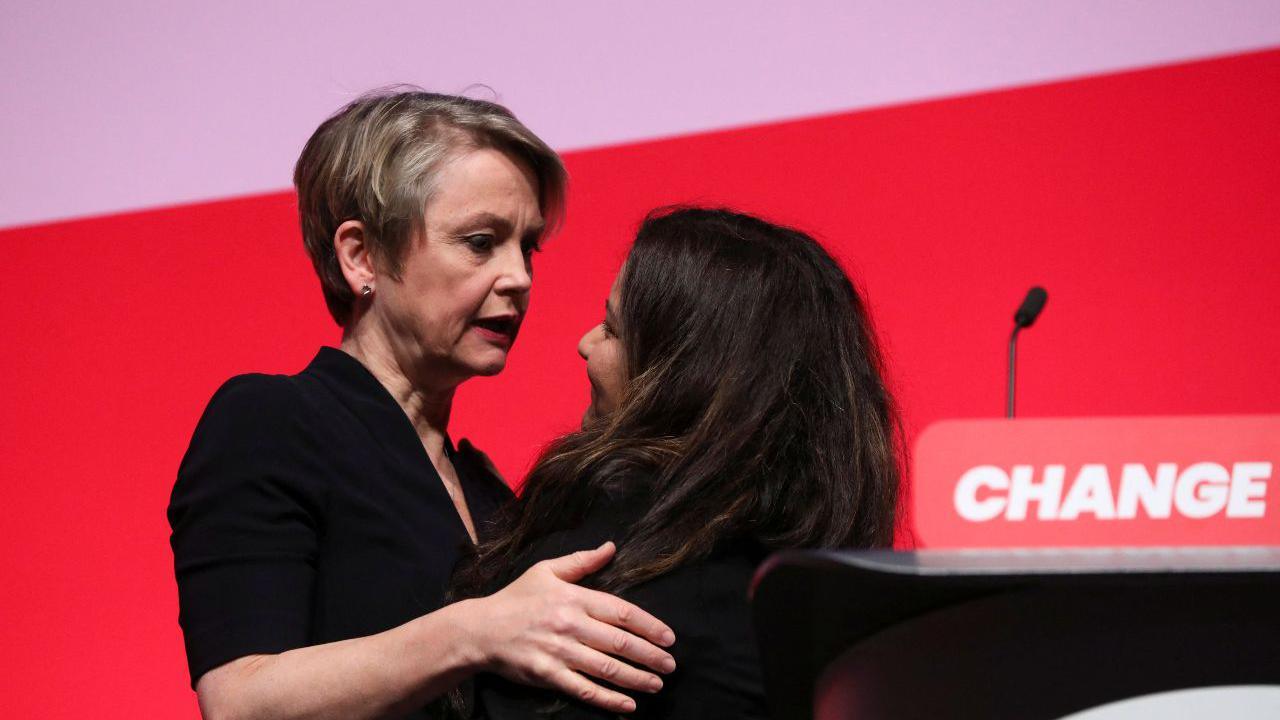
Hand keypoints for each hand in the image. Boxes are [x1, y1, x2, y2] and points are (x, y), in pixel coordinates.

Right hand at [465, 542, 676, 712]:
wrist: (480, 629)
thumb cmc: (516, 598)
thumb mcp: (546, 571)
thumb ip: (582, 561)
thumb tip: (611, 548)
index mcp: (573, 598)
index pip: (621, 611)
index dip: (649, 626)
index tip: (669, 638)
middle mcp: (570, 624)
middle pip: (619, 642)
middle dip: (650, 656)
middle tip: (670, 666)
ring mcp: (559, 651)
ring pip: (606, 668)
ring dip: (636, 678)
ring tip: (657, 684)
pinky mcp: (547, 674)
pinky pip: (584, 689)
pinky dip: (608, 699)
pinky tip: (628, 705)